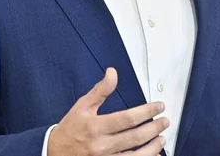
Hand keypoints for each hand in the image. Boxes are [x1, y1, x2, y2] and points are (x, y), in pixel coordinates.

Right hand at [47, 68, 168, 155]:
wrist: (53, 153)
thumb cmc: (70, 129)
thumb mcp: (82, 106)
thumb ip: (100, 90)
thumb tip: (113, 72)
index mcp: (95, 127)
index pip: (127, 119)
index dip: (147, 112)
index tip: (159, 106)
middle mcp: (101, 146)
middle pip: (135, 137)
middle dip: (154, 128)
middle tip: (165, 121)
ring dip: (153, 147)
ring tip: (162, 138)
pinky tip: (153, 154)